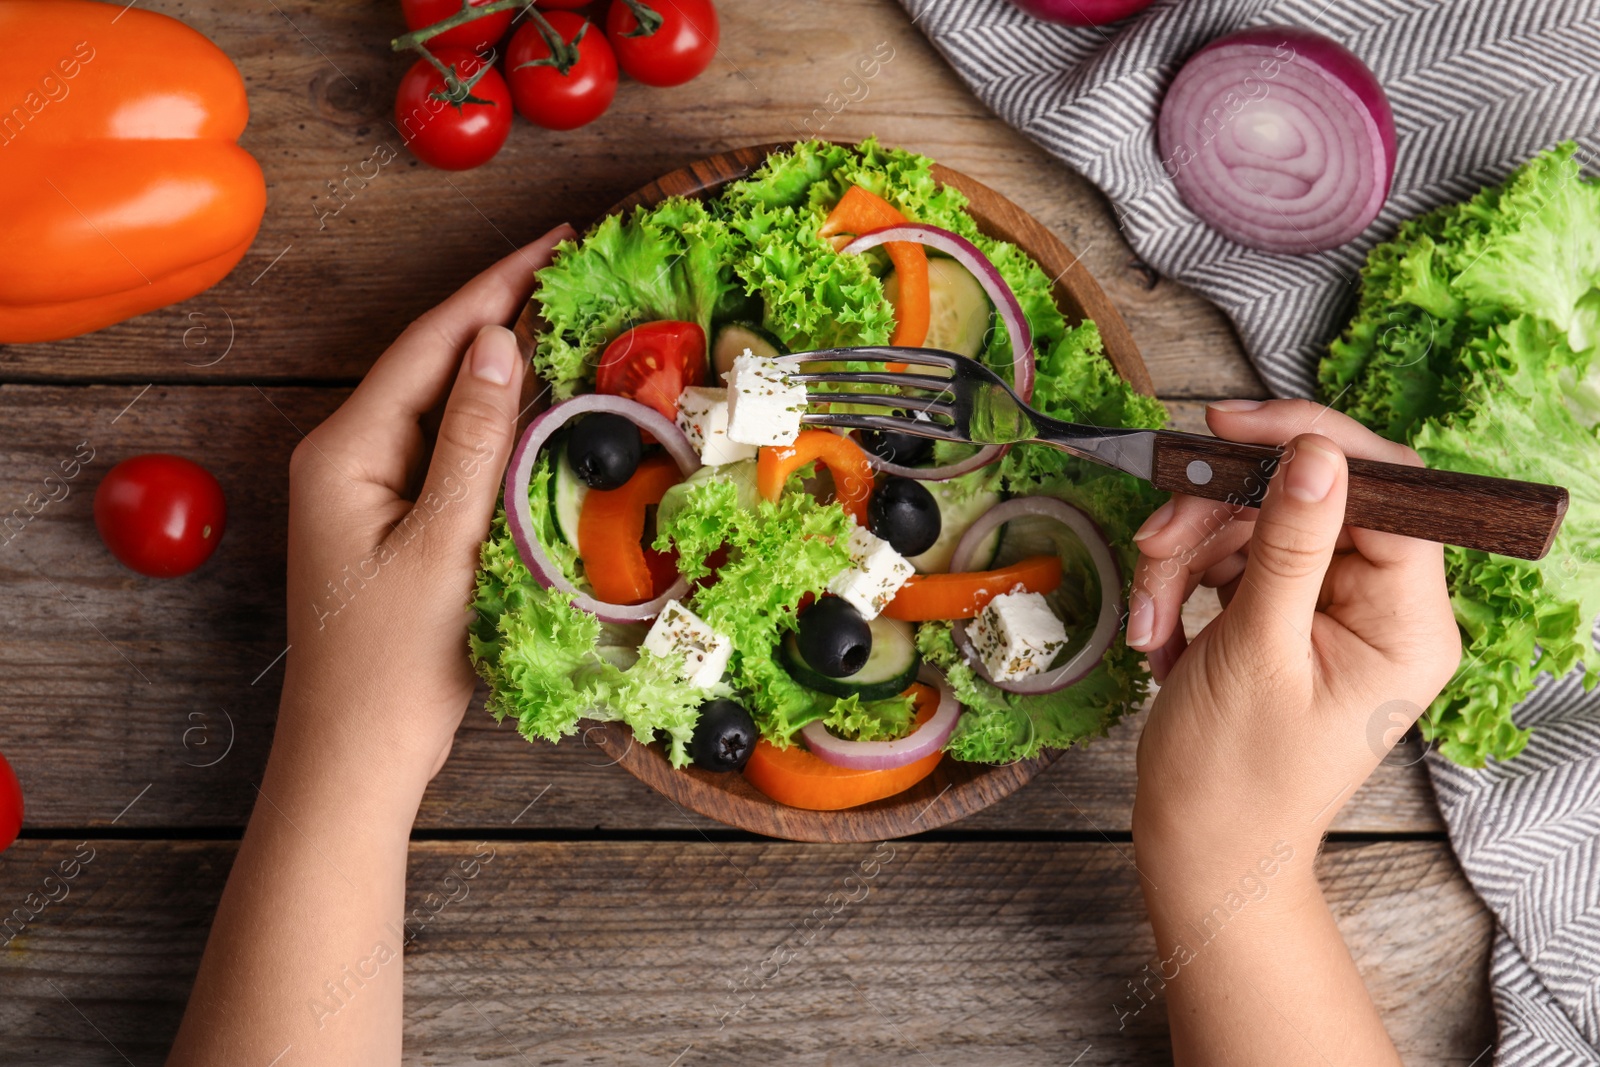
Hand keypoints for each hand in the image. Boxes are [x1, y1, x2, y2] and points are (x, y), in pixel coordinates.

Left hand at [275, 224, 572, 798]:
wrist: (356, 754)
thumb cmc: (394, 662)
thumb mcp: (443, 544)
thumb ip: (473, 441)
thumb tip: (497, 341)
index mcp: (345, 449)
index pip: (431, 344)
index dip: (495, 286)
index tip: (556, 243)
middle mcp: (346, 455)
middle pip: (433, 362)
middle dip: (499, 310)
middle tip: (570, 267)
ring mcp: (366, 487)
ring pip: (442, 404)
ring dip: (500, 361)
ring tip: (563, 314)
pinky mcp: (391, 519)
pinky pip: (447, 448)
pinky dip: (493, 419)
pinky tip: (534, 403)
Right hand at [1126, 399, 1461, 874]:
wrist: (1200, 850)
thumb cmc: (1233, 777)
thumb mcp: (1256, 652)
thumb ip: (1289, 546)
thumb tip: (1317, 454)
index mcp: (1408, 622)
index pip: (1387, 489)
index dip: (1312, 444)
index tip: (1231, 428)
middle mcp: (1382, 608)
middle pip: (1308, 499)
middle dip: (1218, 515)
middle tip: (1156, 539)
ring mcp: (1330, 610)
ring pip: (1257, 524)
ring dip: (1185, 557)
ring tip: (1150, 618)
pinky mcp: (1284, 616)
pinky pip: (1232, 559)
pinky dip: (1183, 582)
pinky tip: (1161, 633)